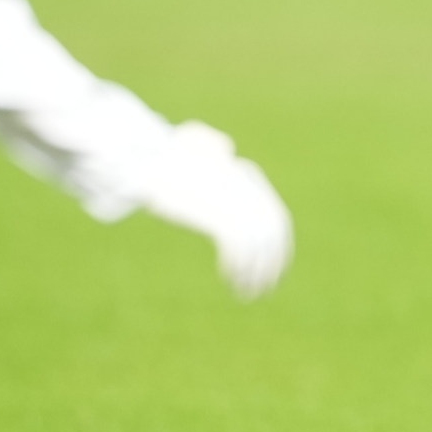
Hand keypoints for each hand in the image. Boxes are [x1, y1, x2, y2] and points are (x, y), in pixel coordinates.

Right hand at [143, 121, 294, 299]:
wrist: (153, 157)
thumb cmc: (168, 151)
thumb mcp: (194, 140)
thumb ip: (213, 145)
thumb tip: (227, 148)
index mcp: (248, 176)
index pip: (277, 218)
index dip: (279, 245)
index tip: (275, 266)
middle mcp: (249, 190)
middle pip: (272, 236)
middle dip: (272, 264)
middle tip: (265, 286)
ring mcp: (236, 204)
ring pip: (256, 247)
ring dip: (253, 273)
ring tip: (246, 292)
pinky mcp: (219, 217)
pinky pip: (236, 249)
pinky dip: (236, 267)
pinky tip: (230, 278)